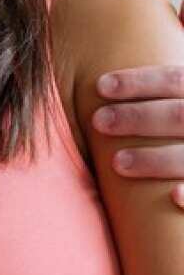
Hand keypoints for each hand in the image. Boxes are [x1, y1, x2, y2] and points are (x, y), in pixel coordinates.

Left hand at [94, 65, 183, 206]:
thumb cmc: (176, 130)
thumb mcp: (174, 110)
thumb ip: (155, 101)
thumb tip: (99, 85)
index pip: (177, 79)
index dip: (139, 82)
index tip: (100, 85)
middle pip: (179, 115)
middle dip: (138, 117)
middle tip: (99, 121)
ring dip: (154, 159)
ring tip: (117, 163)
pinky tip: (174, 195)